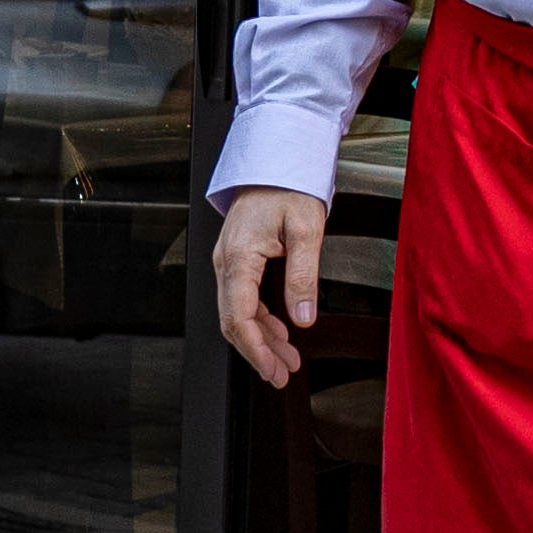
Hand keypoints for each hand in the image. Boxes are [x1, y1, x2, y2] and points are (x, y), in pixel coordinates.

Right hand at [211, 186, 328, 387]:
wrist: (277, 158)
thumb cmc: (289, 185)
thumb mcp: (305, 229)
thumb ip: (303, 275)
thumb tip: (302, 316)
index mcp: (238, 257)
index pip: (238, 316)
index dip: (256, 348)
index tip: (272, 369)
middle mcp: (226, 262)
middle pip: (233, 320)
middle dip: (258, 352)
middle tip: (281, 375)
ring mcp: (229, 261)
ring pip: (238, 313)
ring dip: (261, 339)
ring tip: (286, 361)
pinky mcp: (238, 259)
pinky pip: (243, 298)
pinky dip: (260, 320)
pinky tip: (279, 331)